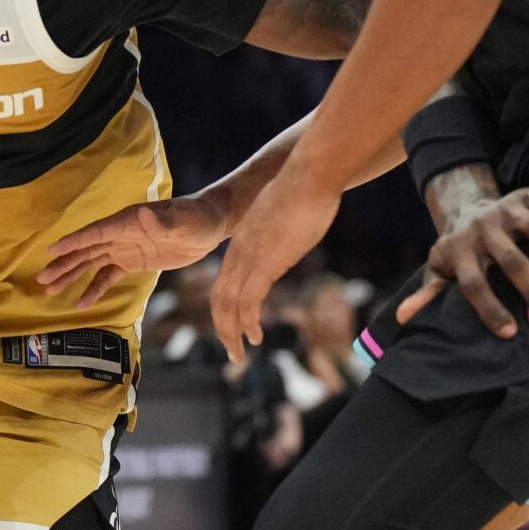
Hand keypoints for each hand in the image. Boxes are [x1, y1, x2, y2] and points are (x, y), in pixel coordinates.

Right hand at [40, 191, 231, 309]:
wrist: (211, 224)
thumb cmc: (198, 217)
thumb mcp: (184, 220)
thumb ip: (163, 221)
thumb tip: (142, 215)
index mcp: (128, 221)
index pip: (96, 233)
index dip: (74, 242)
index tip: (52, 251)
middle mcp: (120, 234)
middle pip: (86, 250)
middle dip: (64, 264)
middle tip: (42, 278)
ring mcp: (124, 248)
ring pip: (91, 263)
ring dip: (71, 275)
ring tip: (50, 289)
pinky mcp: (132, 262)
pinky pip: (108, 277)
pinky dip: (94, 289)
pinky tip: (81, 303)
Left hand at [208, 171, 340, 362]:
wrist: (309, 175)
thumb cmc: (303, 190)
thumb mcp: (283, 218)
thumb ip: (278, 235)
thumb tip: (288, 237)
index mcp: (242, 243)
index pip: (224, 282)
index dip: (226, 308)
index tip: (234, 327)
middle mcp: (239, 253)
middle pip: (219, 298)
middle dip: (223, 328)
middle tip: (232, 351)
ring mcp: (250, 258)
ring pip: (229, 305)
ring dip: (231, 333)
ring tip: (239, 355)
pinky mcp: (265, 263)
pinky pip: (248, 301)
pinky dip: (247, 323)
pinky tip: (254, 337)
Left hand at [395, 187, 528, 339]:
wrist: (465, 205)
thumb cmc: (457, 249)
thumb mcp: (438, 268)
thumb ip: (428, 293)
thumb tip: (403, 318)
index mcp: (458, 249)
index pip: (472, 283)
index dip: (489, 309)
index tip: (510, 333)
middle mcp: (482, 227)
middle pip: (510, 260)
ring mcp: (506, 208)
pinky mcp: (526, 194)